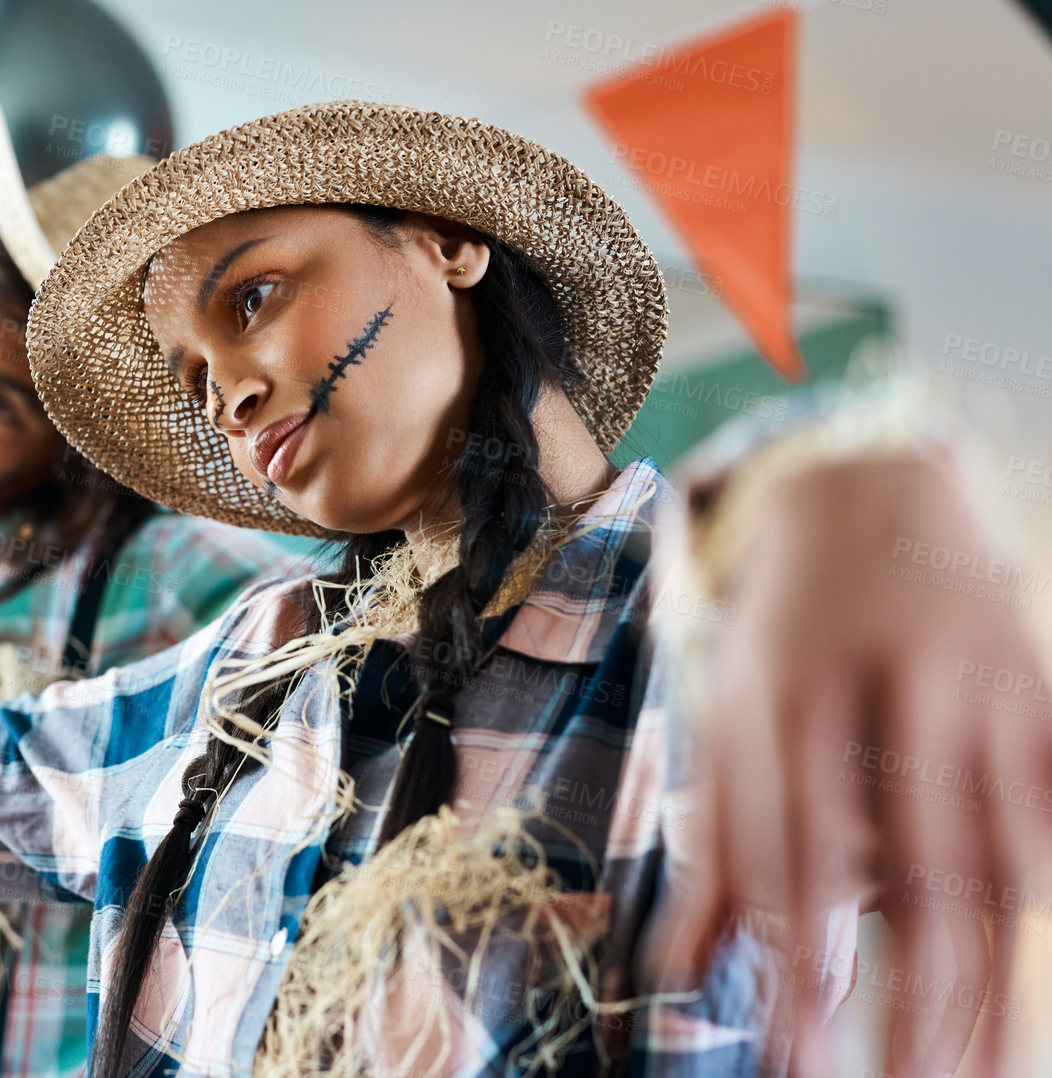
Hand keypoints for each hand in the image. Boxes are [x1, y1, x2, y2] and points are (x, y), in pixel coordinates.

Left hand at [660, 454, 1051, 1075]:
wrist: (869, 496)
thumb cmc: (782, 638)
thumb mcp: (725, 718)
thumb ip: (709, 843)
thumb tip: (677, 969)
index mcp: (787, 698)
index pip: (799, 853)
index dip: (804, 964)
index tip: (801, 1063)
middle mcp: (889, 691)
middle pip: (915, 869)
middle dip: (918, 998)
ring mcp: (981, 688)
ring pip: (1002, 857)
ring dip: (996, 980)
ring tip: (983, 1073)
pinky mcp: (1043, 688)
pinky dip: (1049, 882)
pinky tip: (1029, 981)